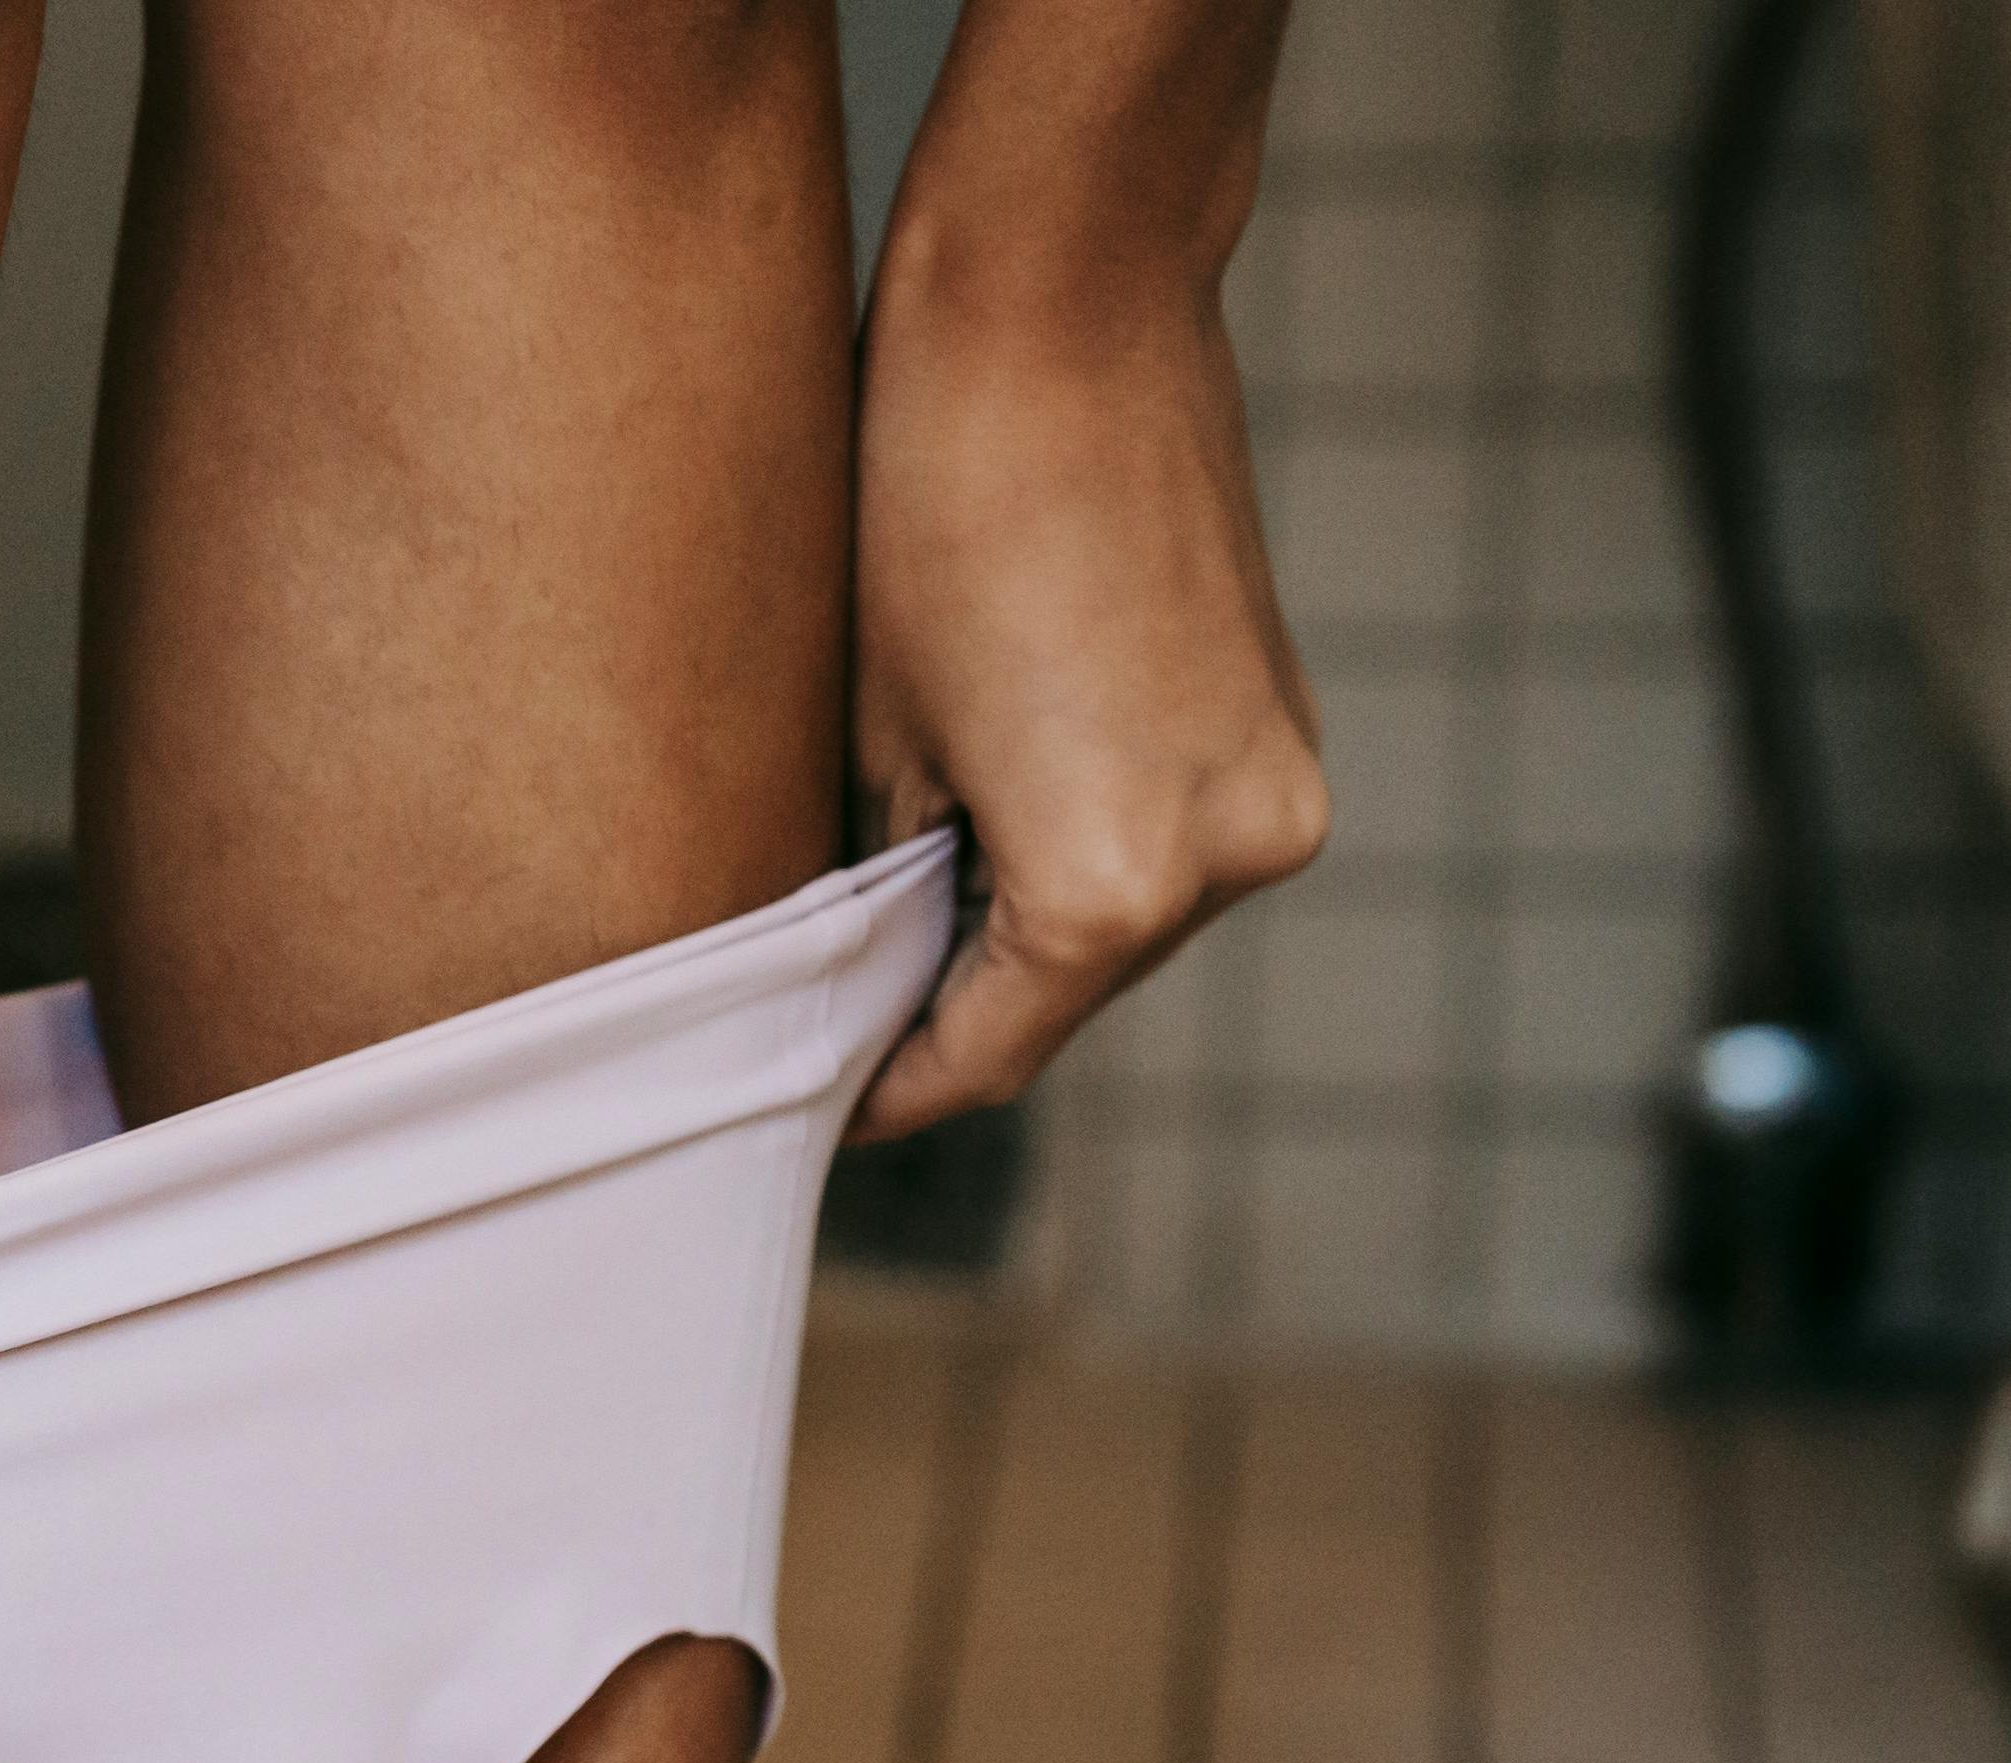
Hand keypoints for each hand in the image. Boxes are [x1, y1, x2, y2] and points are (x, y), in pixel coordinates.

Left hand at [848, 277, 1331, 1140]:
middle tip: (834, 1013)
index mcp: (1109, 886)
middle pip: (1060, 997)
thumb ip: (894, 893)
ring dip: (1020, 926)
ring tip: (901, 897)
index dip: (885, 1092)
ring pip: (1119, 926)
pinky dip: (1082, 848)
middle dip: (951, 1005)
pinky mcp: (1285, 727)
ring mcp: (1275, 792)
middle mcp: (1227, 860)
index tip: (816, 1109)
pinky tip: (992, 808)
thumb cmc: (931, 507)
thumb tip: (880, 975)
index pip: (980, 1059)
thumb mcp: (873, 742)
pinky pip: (1168, 842)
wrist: (1066, 313)